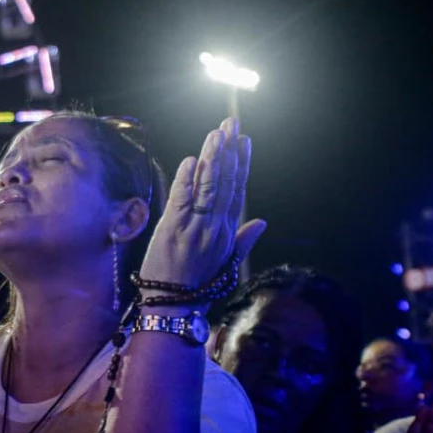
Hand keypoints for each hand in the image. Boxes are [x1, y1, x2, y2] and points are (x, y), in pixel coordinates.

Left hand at [138, 118, 264, 291]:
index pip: (237, 191)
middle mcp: (214, 228)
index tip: (244, 140)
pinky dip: (188, 180)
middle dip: (228, 151)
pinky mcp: (171, 231)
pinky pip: (182, 201)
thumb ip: (244, 240)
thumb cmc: (196, 286)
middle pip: (225, 184)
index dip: (241, 164)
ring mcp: (194, 229)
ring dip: (212, 159)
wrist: (172, 308)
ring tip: (217, 133)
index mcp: (227, 233)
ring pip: (207, 188)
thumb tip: (262, 221)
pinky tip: (193, 160)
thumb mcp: (225, 264)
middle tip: (231, 124)